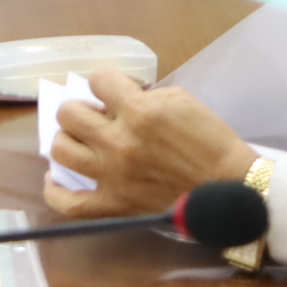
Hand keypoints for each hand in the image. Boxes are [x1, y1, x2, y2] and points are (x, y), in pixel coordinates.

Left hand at [44, 68, 255, 218]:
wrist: (232, 189)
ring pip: (61, 149)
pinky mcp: (115, 206)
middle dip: (81, 108)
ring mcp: (113, 176)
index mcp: (140, 112)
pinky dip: (55, 190)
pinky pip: (68, 203)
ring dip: (69, 140)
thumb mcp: (181, 101)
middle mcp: (120, 142)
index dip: (106, 82)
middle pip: (69, 114)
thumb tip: (117, 98)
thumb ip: (144, 96)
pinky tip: (56, 178)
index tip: (114, 91)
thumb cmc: (210, 142)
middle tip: (98, 117)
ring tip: (83, 141)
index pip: (98, 80)